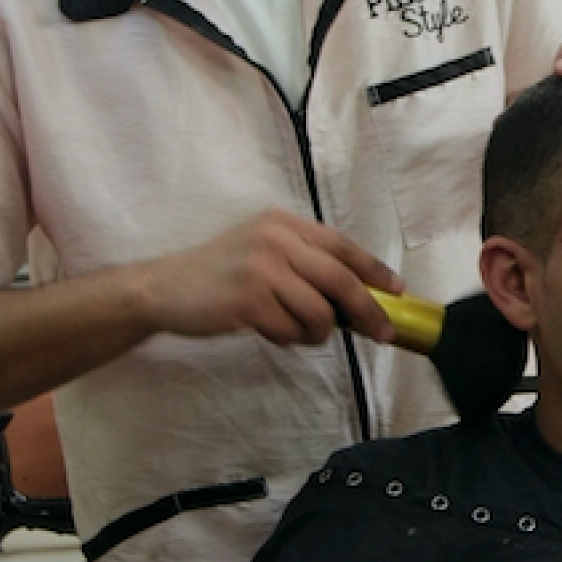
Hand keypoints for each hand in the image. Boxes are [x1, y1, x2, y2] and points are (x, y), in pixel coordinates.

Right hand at [138, 209, 403, 347]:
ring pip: (319, 312)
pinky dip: (289, 339)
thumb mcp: (261, 248)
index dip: (374, 269)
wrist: (163, 288)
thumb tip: (357, 294)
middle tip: (382, 333)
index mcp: (283, 223)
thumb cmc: (219, 273)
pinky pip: (291, 330)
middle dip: (368, 310)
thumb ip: (303, 260)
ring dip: (318, 333)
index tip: (398, 290)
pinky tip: (270, 332)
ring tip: (299, 332)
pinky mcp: (249, 300)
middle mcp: (275, 239)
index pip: (341, 245)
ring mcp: (261, 268)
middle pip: (341, 279)